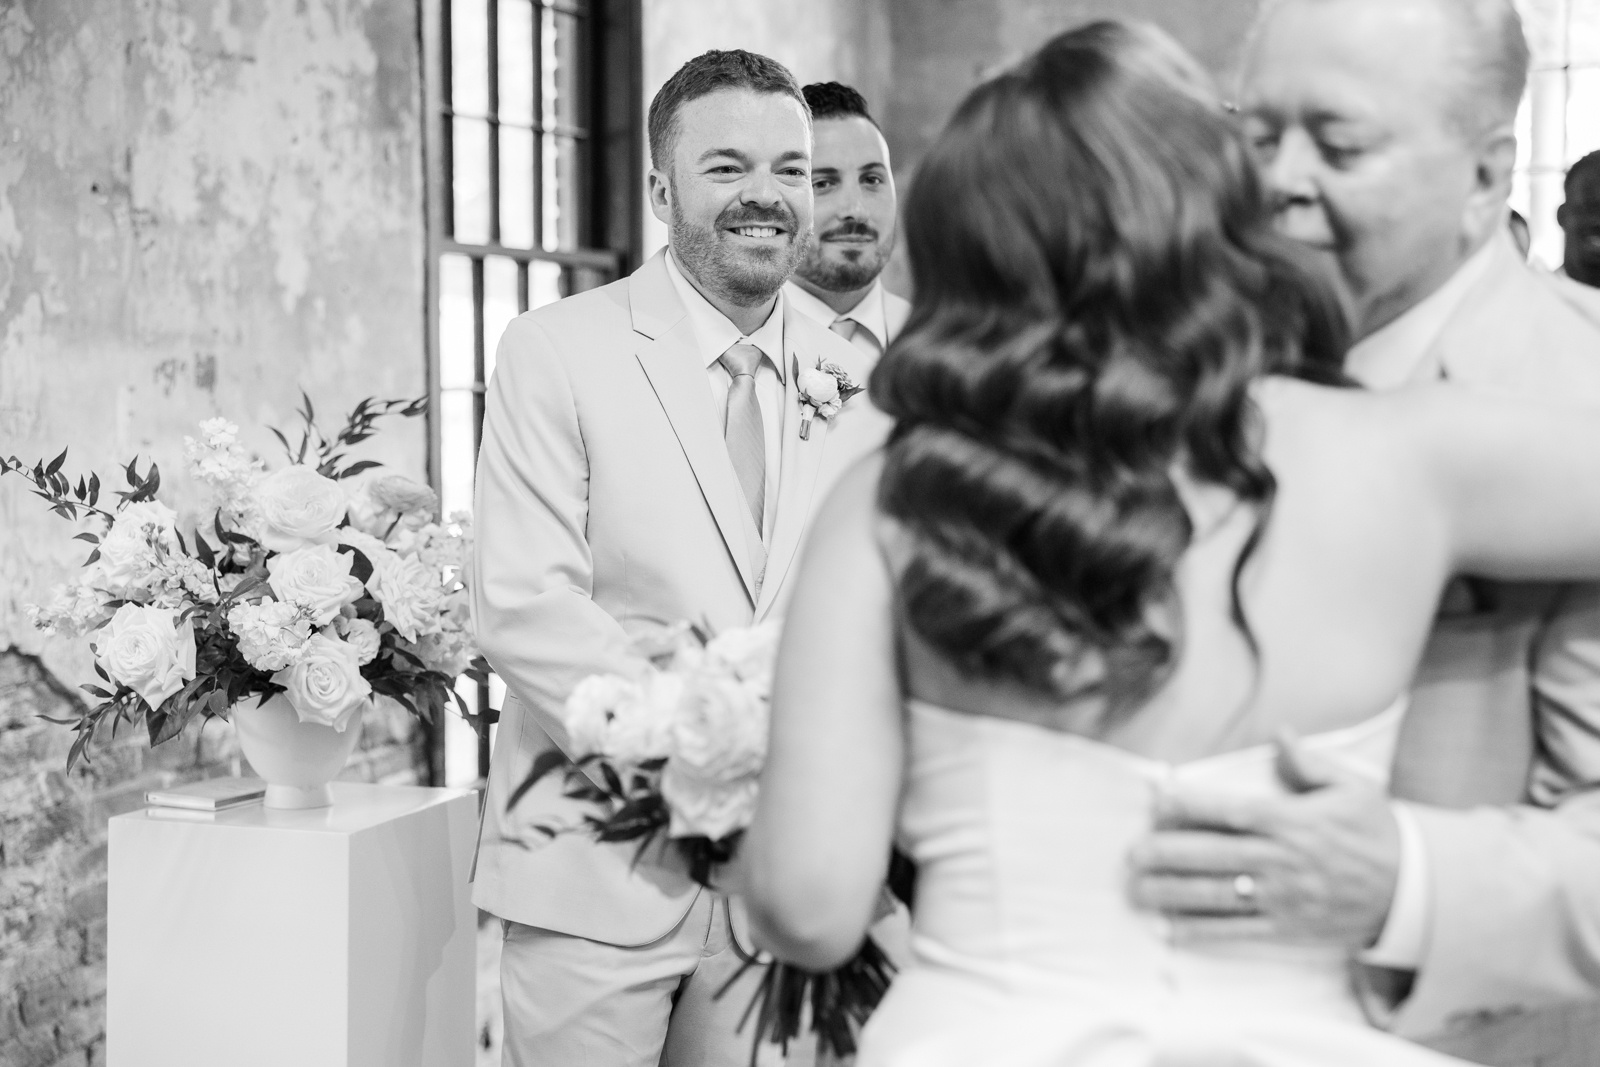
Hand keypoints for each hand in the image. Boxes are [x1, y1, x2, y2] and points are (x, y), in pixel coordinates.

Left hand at [1126, 734, 1401, 948]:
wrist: (1415, 891)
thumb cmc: (1378, 834)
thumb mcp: (1350, 788)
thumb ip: (1309, 763)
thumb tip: (1281, 734)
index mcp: (1291, 821)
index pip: (1229, 812)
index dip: (1189, 806)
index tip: (1158, 802)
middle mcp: (1281, 860)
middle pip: (1212, 855)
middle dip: (1167, 854)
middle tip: (1132, 854)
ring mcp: (1282, 898)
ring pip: (1217, 896)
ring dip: (1173, 894)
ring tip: (1138, 890)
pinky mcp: (1288, 929)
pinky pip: (1238, 933)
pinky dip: (1203, 933)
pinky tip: (1172, 931)